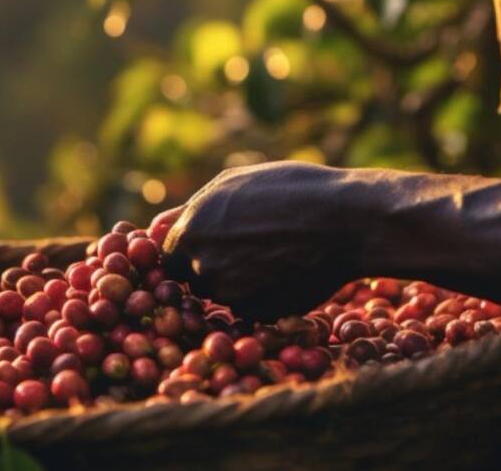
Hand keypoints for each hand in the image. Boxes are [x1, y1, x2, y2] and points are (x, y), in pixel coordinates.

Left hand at [160, 161, 386, 320]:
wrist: (347, 221)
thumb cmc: (291, 190)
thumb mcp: (234, 184)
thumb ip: (189, 210)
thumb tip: (152, 227)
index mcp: (189, 231)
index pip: (166, 256)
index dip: (186, 250)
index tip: (209, 244)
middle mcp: (201, 267)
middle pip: (191, 277)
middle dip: (211, 266)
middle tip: (249, 247)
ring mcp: (230, 295)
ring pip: (221, 295)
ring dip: (237, 282)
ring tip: (273, 253)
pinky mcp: (258, 315)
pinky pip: (249, 309)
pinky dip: (261, 297)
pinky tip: (287, 271)